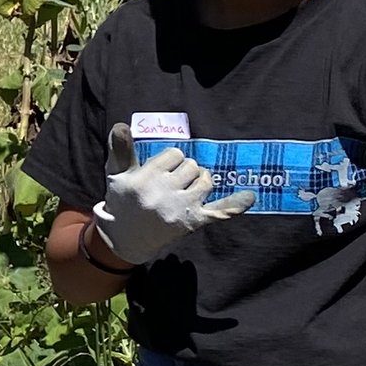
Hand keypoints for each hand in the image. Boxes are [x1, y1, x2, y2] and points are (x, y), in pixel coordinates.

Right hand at [90, 123, 254, 266]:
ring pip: (206, 181)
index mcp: (146, 178)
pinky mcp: (192, 223)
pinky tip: (249, 197)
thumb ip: (120, 149)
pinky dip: (235, 205)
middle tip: (172, 183)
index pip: (175, 155)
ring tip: (187, 189)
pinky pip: (219, 211)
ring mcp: (181, 208)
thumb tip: (121, 126)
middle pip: (192, 166)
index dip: (170, 161)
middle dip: (185, 171)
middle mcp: (165, 192)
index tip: (162, 171)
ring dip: (200, 181)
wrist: (125, 239)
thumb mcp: (116, 174)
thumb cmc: (122, 201)